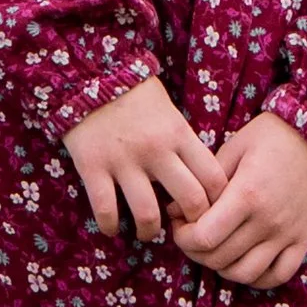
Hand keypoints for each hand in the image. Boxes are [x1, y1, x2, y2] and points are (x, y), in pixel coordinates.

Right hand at [63, 75, 226, 242]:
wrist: (88, 73)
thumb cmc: (134, 94)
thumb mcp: (170, 113)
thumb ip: (184, 144)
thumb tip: (200, 182)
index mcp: (179, 134)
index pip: (214, 178)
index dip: (218, 203)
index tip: (209, 211)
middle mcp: (156, 150)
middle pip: (191, 201)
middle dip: (193, 224)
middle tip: (184, 229)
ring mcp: (124, 161)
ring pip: (148, 214)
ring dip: (150, 232)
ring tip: (147, 233)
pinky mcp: (93, 167)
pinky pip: (106, 210)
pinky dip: (111, 227)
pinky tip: (112, 228)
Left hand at [173, 111, 306, 291]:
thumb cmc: (273, 136)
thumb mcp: (234, 147)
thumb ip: (205, 181)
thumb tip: (174, 210)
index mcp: (247, 195)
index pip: (204, 237)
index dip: (183, 237)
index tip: (180, 223)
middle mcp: (268, 221)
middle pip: (220, 258)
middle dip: (195, 252)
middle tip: (191, 235)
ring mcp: (288, 234)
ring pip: (245, 273)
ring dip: (221, 267)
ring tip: (214, 249)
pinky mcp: (304, 241)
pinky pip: (278, 276)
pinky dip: (256, 278)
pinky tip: (243, 262)